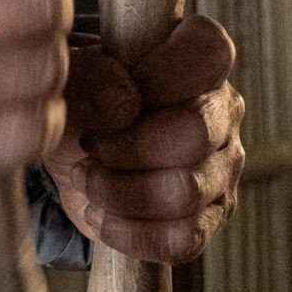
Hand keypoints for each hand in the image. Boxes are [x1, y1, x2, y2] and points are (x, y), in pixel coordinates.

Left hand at [44, 16, 242, 263]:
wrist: (72, 155)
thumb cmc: (81, 102)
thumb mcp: (68, 79)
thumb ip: (89, 76)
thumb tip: (124, 106)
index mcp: (198, 58)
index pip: (210, 53)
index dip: (159, 76)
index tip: (114, 96)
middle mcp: (221, 110)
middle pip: (197, 133)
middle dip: (128, 146)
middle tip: (91, 145)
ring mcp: (222, 167)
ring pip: (186, 191)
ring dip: (120, 191)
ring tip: (88, 179)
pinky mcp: (209, 217)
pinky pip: (185, 238)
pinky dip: (132, 233)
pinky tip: (101, 214)